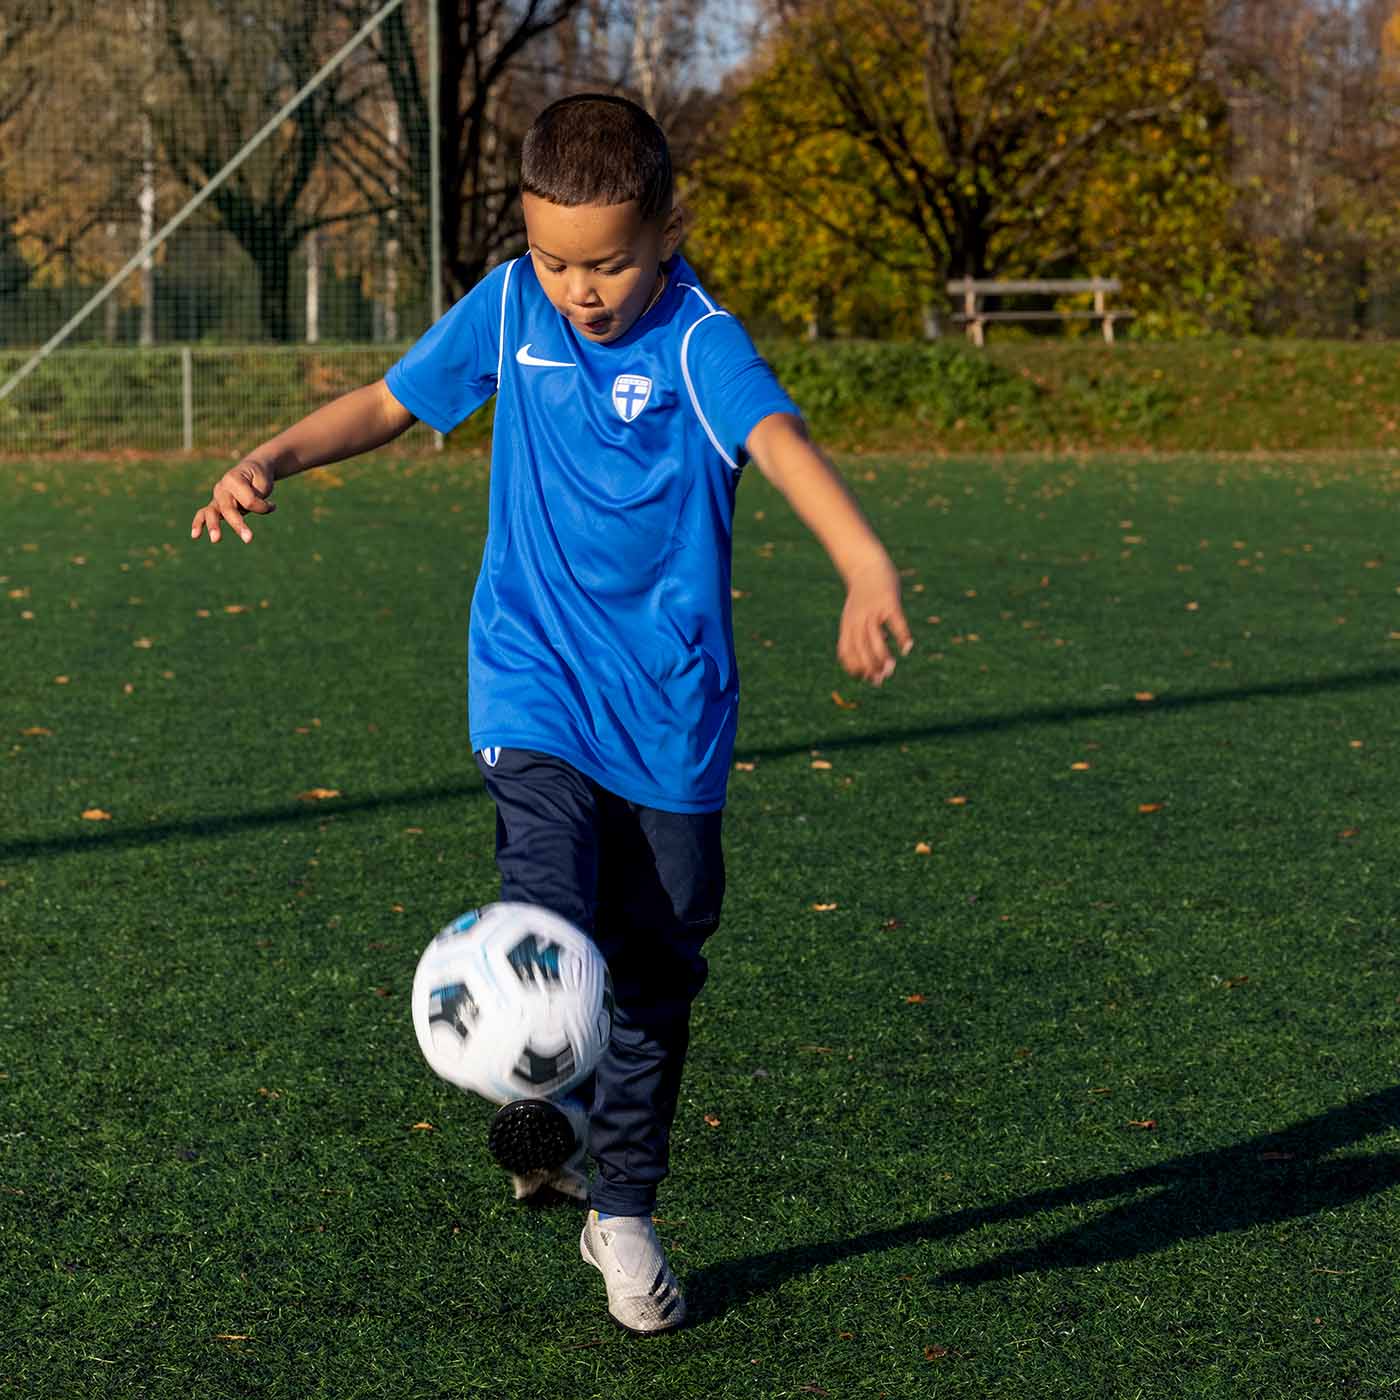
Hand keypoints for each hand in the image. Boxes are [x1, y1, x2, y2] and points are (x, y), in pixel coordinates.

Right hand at [191, 458, 276, 542]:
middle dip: (238, 524)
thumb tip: (245, 511)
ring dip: (214, 526)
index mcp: (233, 479)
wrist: (252, 470)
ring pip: (211, 512)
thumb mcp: (263, 485)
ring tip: (215, 540)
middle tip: (249, 539)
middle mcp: (221, 488)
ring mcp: (216, 497)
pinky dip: (198, 524)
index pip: (247, 500)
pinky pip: (203, 514)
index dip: (262, 506)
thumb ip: (255, 499)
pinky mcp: (215, 506)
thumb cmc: (258, 478)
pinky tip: (195, 536)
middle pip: (228, 508)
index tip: (273, 506)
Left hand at [838, 558, 913, 685]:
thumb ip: (862, 636)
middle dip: (870, 667)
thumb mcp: (855, 615)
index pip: (846, 652)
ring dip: (883, 657)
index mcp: (848, 624)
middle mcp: (857, 619)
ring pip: (875, 639)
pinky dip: (902, 636)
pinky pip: (896, 622)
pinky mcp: (889, 601)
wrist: (866, 564)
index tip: (867, 678)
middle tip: (882, 679)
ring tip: (892, 668)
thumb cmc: (864, 595)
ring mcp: (873, 610)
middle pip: (860, 649)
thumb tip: (879, 660)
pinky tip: (907, 647)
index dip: (855, 668)